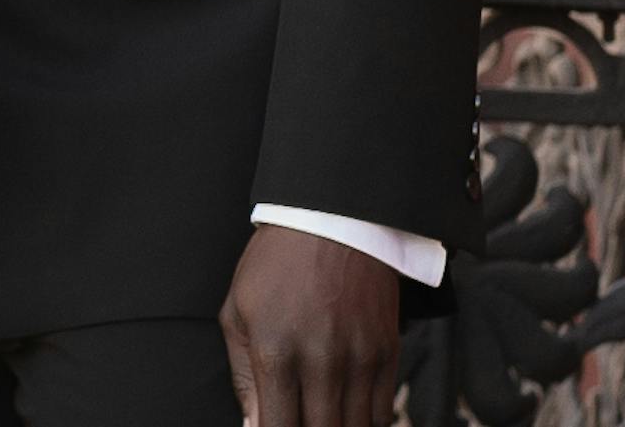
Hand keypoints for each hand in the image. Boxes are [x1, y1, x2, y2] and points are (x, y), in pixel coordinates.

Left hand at [222, 225, 399, 426]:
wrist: (331, 218)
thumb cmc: (275, 265)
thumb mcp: (237, 312)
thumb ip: (243, 377)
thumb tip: (253, 426)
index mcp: (276, 352)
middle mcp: (321, 361)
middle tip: (296, 418)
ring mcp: (359, 358)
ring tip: (321, 415)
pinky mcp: (387, 351)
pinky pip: (382, 411)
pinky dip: (365, 421)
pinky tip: (347, 413)